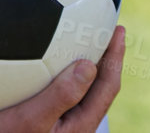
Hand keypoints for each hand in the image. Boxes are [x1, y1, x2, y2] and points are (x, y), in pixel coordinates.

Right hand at [0, 26, 124, 132]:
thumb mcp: (31, 118)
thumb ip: (61, 95)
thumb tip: (89, 65)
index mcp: (80, 126)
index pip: (108, 87)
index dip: (115, 58)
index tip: (118, 29)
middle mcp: (74, 124)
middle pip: (99, 87)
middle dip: (105, 57)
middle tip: (105, 27)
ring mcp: (60, 123)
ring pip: (81, 88)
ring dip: (85, 62)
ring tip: (80, 37)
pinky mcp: (43, 119)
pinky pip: (62, 90)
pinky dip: (61, 69)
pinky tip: (42, 56)